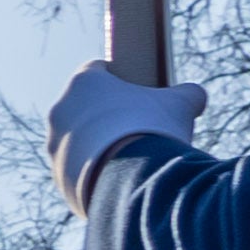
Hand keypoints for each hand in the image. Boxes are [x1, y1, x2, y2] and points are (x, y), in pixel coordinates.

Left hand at [46, 59, 205, 205]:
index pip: (96, 71)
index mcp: (83, 83)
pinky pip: (76, 173)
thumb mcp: (181, 104)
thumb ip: (187, 93)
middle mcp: (61, 111)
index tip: (133, 90)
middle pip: (85, 109)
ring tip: (129, 158)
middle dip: (107, 117)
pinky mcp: (59, 176)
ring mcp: (55, 146)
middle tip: (135, 128)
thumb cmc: (154, 130)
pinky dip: (93, 174)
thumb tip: (195, 96)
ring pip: (78, 142)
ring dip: (97, 147)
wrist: (134, 178)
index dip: (117, 79)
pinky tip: (118, 179)